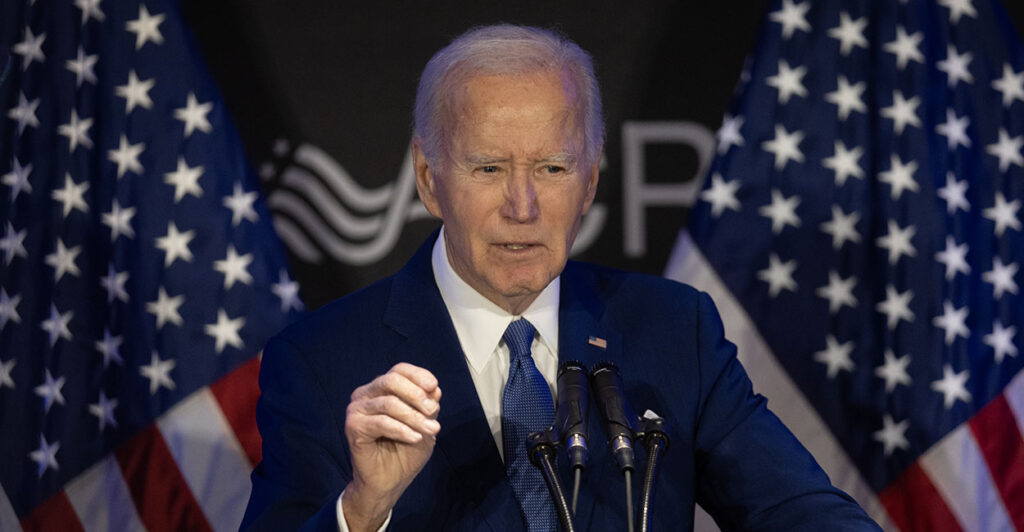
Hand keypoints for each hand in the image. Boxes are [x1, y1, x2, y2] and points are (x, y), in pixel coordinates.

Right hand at [341, 363, 441, 530]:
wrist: (389, 482)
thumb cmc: (405, 451)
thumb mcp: (424, 425)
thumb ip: (428, 406)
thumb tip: (435, 389)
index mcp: (381, 389)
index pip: (399, 370)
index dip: (418, 375)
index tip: (434, 387)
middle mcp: (365, 394)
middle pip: (391, 380)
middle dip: (416, 395)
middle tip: (433, 412)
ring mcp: (357, 409)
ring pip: (389, 403)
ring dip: (414, 417)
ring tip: (431, 430)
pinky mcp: (353, 427)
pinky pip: (381, 422)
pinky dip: (402, 429)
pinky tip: (415, 438)